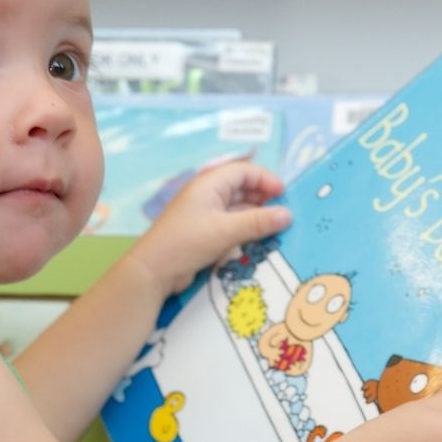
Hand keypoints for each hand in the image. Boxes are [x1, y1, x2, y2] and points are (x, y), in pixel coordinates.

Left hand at [127, 162, 291, 296]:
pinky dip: (245, 230)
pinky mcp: (203, 233)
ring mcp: (204, 215)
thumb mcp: (226, 231)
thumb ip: (258, 222)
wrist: (153, 271)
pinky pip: (230, 226)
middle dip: (263, 198)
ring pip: (237, 208)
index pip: (244, 171)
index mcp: (210, 184)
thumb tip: (288, 214)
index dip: (266, 179)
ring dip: (256, 216)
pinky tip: (258, 242)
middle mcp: (207, 195)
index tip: (284, 196)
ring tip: (276, 230)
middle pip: (242, 188)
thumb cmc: (187, 242)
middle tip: (284, 215)